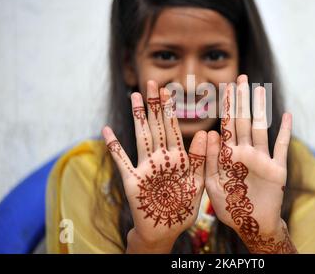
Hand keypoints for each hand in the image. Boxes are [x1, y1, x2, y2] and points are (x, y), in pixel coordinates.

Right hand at [102, 81, 206, 252]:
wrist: (165, 231)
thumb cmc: (183, 208)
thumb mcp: (198, 183)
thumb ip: (200, 158)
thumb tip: (207, 132)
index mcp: (177, 158)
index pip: (173, 128)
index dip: (170, 109)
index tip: (169, 90)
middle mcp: (160, 158)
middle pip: (156, 126)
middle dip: (154, 105)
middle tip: (151, 83)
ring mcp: (144, 167)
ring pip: (141, 136)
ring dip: (138, 117)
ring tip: (134, 96)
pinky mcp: (132, 180)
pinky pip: (121, 160)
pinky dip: (113, 146)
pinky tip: (106, 130)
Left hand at [205, 75, 296, 252]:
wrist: (253, 226)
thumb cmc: (230, 208)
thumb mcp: (213, 184)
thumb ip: (211, 159)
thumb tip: (210, 133)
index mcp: (229, 155)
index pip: (226, 124)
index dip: (226, 106)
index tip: (225, 86)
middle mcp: (245, 152)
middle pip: (243, 120)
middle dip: (242, 99)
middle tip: (242, 78)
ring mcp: (262, 159)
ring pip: (261, 128)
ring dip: (261, 109)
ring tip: (261, 89)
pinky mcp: (277, 169)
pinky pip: (281, 147)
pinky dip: (284, 132)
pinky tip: (286, 116)